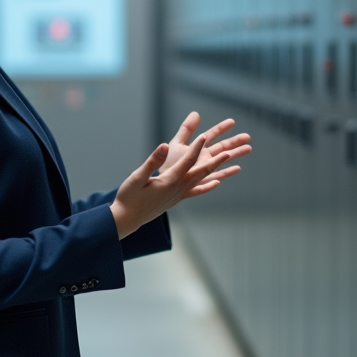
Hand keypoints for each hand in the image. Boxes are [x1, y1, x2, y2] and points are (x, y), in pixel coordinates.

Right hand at [110, 116, 250, 239]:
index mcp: (169, 181)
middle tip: (229, 151)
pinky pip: (197, 191)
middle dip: (215, 160)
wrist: (127, 219)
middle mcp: (178, 188)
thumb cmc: (129, 197)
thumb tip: (164, 146)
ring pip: (201, 180)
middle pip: (201, 171)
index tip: (204, 136)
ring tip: (227, 161)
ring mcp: (178, 195)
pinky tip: (216, 182)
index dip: (196, 147)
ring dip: (215, 169)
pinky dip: (207, 186)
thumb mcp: (137, 176)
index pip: (187, 161)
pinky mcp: (176, 199)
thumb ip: (153, 161)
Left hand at [160, 111, 251, 177]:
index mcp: (197, 147)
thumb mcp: (177, 143)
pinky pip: (217, 176)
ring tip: (248, 148)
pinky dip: (226, 173)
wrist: (160, 182)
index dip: (221, 128)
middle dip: (235, 142)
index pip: (212, 135)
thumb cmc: (167, 163)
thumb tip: (196, 113)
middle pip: (222, 147)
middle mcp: (203, 158)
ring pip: (223, 160)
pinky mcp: (203, 180)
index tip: (232, 121)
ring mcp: (204, 169)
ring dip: (235, 154)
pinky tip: (237, 168)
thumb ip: (186, 130)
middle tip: (248, 137)